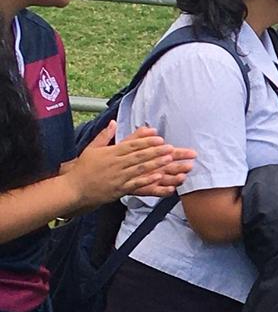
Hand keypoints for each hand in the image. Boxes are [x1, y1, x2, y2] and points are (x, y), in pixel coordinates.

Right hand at [65, 123, 192, 205]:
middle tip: (170, 148)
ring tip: (168, 160)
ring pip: (139, 169)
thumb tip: (113, 122)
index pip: (131, 145)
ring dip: (155, 164)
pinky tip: (158, 177)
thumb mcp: (91, 149)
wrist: (73, 189)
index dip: (146, 141)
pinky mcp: (119, 189)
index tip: (159, 138)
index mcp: (110, 153)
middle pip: (138, 156)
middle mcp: (115, 164)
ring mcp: (118, 177)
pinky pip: (135, 184)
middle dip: (155, 151)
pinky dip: (147, 180)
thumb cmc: (83, 169)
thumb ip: (104, 136)